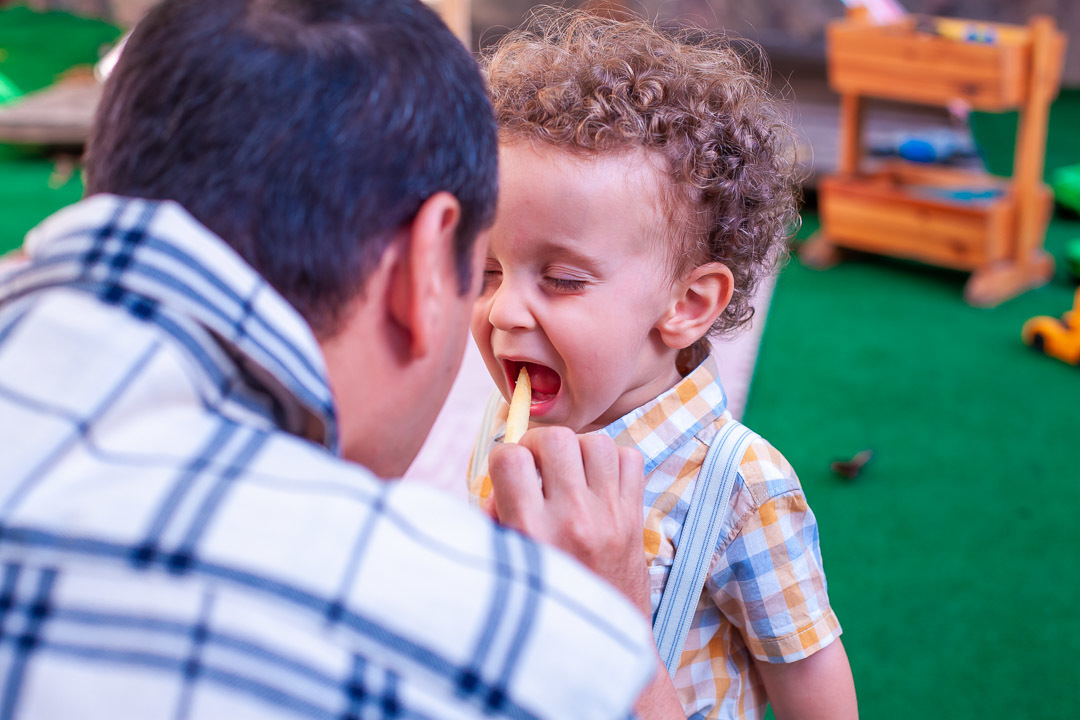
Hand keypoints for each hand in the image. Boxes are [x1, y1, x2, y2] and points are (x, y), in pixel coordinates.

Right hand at [488, 427, 649, 613]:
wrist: (602, 646)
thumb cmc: (544, 604)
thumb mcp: (506, 563)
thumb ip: (497, 518)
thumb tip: (499, 479)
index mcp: (531, 531)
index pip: (511, 458)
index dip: (505, 457)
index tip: (508, 472)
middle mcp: (572, 519)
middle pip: (556, 440)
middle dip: (540, 444)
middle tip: (537, 465)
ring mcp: (609, 516)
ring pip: (597, 442)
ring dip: (579, 449)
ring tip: (570, 471)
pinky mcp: (634, 519)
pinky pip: (631, 460)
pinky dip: (614, 462)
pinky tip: (598, 482)